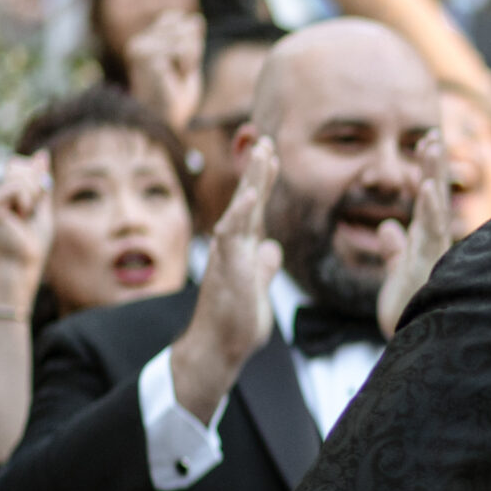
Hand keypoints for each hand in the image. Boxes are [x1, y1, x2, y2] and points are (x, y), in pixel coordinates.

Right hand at [0, 154, 52, 280]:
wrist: (22, 264)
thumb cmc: (32, 241)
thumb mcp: (41, 205)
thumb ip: (40, 180)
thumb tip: (42, 153)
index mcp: (0, 193)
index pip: (20, 165)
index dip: (36, 179)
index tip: (34, 205)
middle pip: (19, 166)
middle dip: (36, 187)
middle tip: (30, 212)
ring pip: (19, 176)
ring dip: (33, 197)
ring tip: (24, 217)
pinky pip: (16, 187)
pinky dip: (26, 202)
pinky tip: (19, 217)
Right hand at [126, 9, 204, 133]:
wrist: (163, 121)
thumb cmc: (173, 95)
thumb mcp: (188, 62)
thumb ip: (191, 40)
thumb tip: (196, 19)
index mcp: (145, 39)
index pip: (177, 18)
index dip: (189, 39)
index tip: (181, 63)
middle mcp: (139, 41)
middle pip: (185, 28)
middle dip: (192, 52)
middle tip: (179, 74)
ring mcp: (141, 48)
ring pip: (186, 38)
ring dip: (190, 62)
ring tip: (175, 78)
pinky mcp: (148, 57)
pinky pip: (184, 50)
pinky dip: (187, 66)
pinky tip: (174, 79)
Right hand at [169, 141, 281, 417]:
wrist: (218, 349)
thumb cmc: (236, 323)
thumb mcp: (258, 290)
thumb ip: (264, 268)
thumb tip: (272, 249)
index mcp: (243, 249)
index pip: (255, 209)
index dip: (264, 182)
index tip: (272, 155)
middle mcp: (233, 247)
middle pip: (247, 200)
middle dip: (257, 170)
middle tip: (267, 140)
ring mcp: (227, 255)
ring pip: (239, 209)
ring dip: (251, 180)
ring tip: (262, 152)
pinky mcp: (225, 268)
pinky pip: (231, 234)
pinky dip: (241, 212)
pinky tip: (252, 193)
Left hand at [374, 132, 451, 337]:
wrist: (416, 344)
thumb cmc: (408, 312)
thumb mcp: (396, 274)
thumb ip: (394, 250)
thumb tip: (386, 228)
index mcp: (423, 243)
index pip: (425, 201)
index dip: (425, 172)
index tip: (424, 143)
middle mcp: (432, 244)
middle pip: (433, 196)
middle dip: (432, 166)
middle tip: (432, 134)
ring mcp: (432, 253)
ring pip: (435, 207)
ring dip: (432, 175)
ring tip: (432, 146)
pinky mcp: (427, 265)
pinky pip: (430, 232)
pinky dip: (427, 208)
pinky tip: (424, 186)